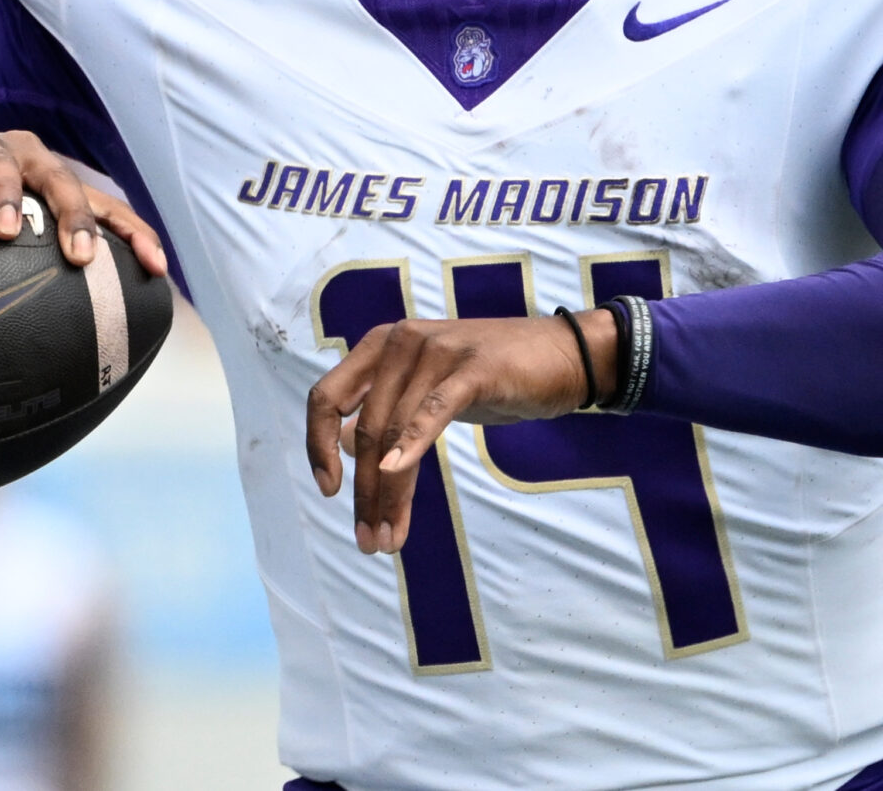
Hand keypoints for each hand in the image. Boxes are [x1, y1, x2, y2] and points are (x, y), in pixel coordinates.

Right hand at [0, 106, 169, 278]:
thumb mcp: (4, 221)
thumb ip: (32, 258)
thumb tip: (65, 325)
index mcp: (48, 178)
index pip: (102, 204)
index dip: (132, 231)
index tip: (157, 267)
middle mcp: (22, 157)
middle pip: (59, 181)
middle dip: (75, 218)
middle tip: (82, 256)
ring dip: (5, 195)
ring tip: (6, 230)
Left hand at [306, 310, 617, 554]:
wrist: (564, 355)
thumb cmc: (493, 374)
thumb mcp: (431, 388)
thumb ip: (389, 408)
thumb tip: (347, 446)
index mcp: (383, 345)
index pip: (326, 395)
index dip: (318, 445)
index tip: (329, 490)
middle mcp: (401, 342)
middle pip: (364, 427)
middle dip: (362, 492)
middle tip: (368, 541)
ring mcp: (438, 350)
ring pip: (394, 431)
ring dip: (387, 493)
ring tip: (388, 538)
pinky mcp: (473, 368)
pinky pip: (432, 411)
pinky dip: (410, 444)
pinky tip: (395, 473)